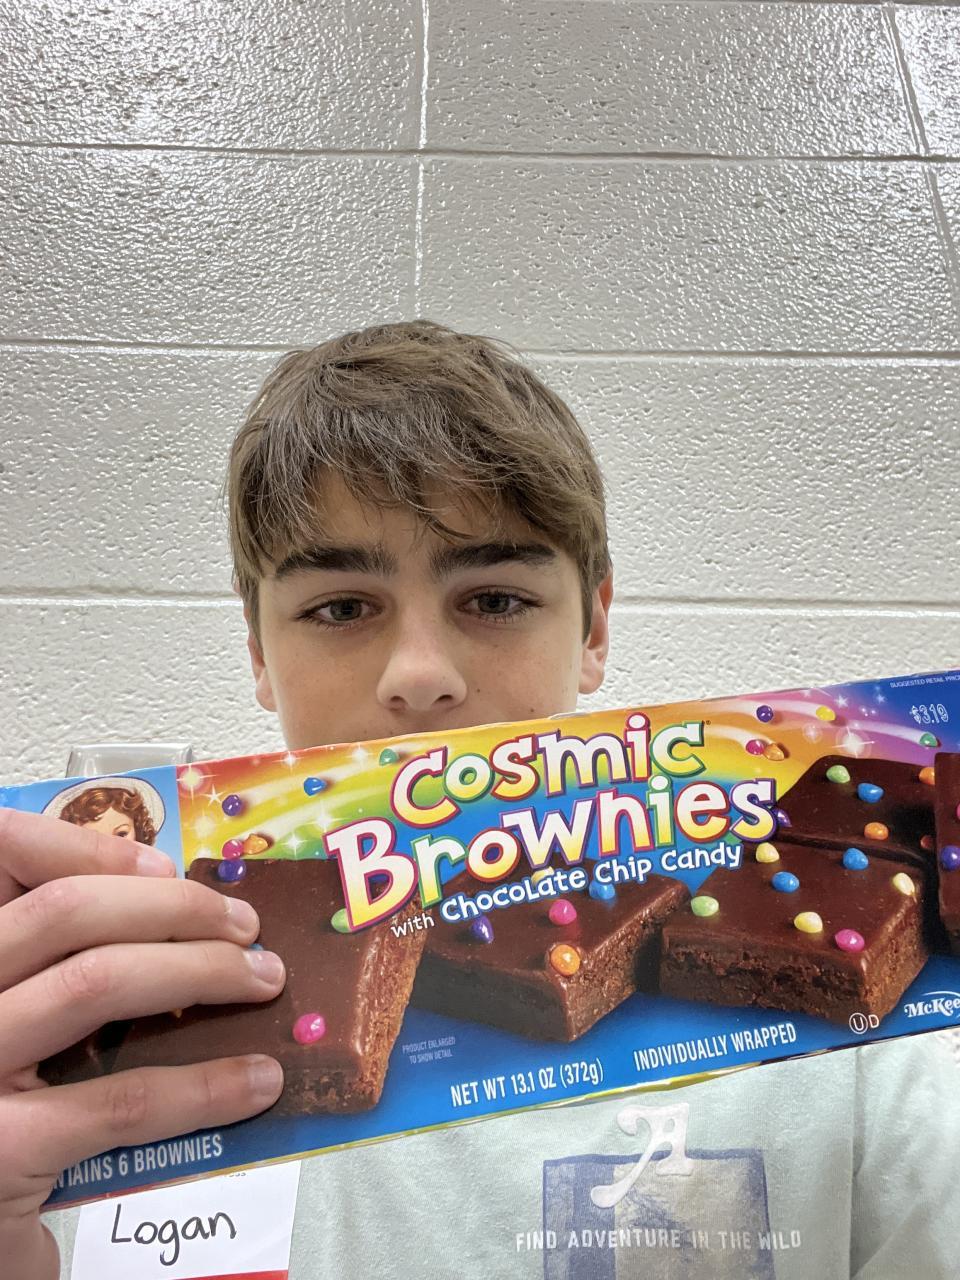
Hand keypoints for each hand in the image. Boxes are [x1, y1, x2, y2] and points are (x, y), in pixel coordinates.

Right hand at [0, 807, 286, 1279]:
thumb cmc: (4, 1122)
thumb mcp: (15, 1026)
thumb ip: (56, 965)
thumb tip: (164, 903)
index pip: (3, 858)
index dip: (85, 847)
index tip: (166, 868)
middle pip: (63, 911)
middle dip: (173, 906)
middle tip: (244, 926)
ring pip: (95, 981)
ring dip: (200, 970)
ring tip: (263, 981)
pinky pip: (121, 1099)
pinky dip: (204, 1086)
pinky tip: (256, 1083)